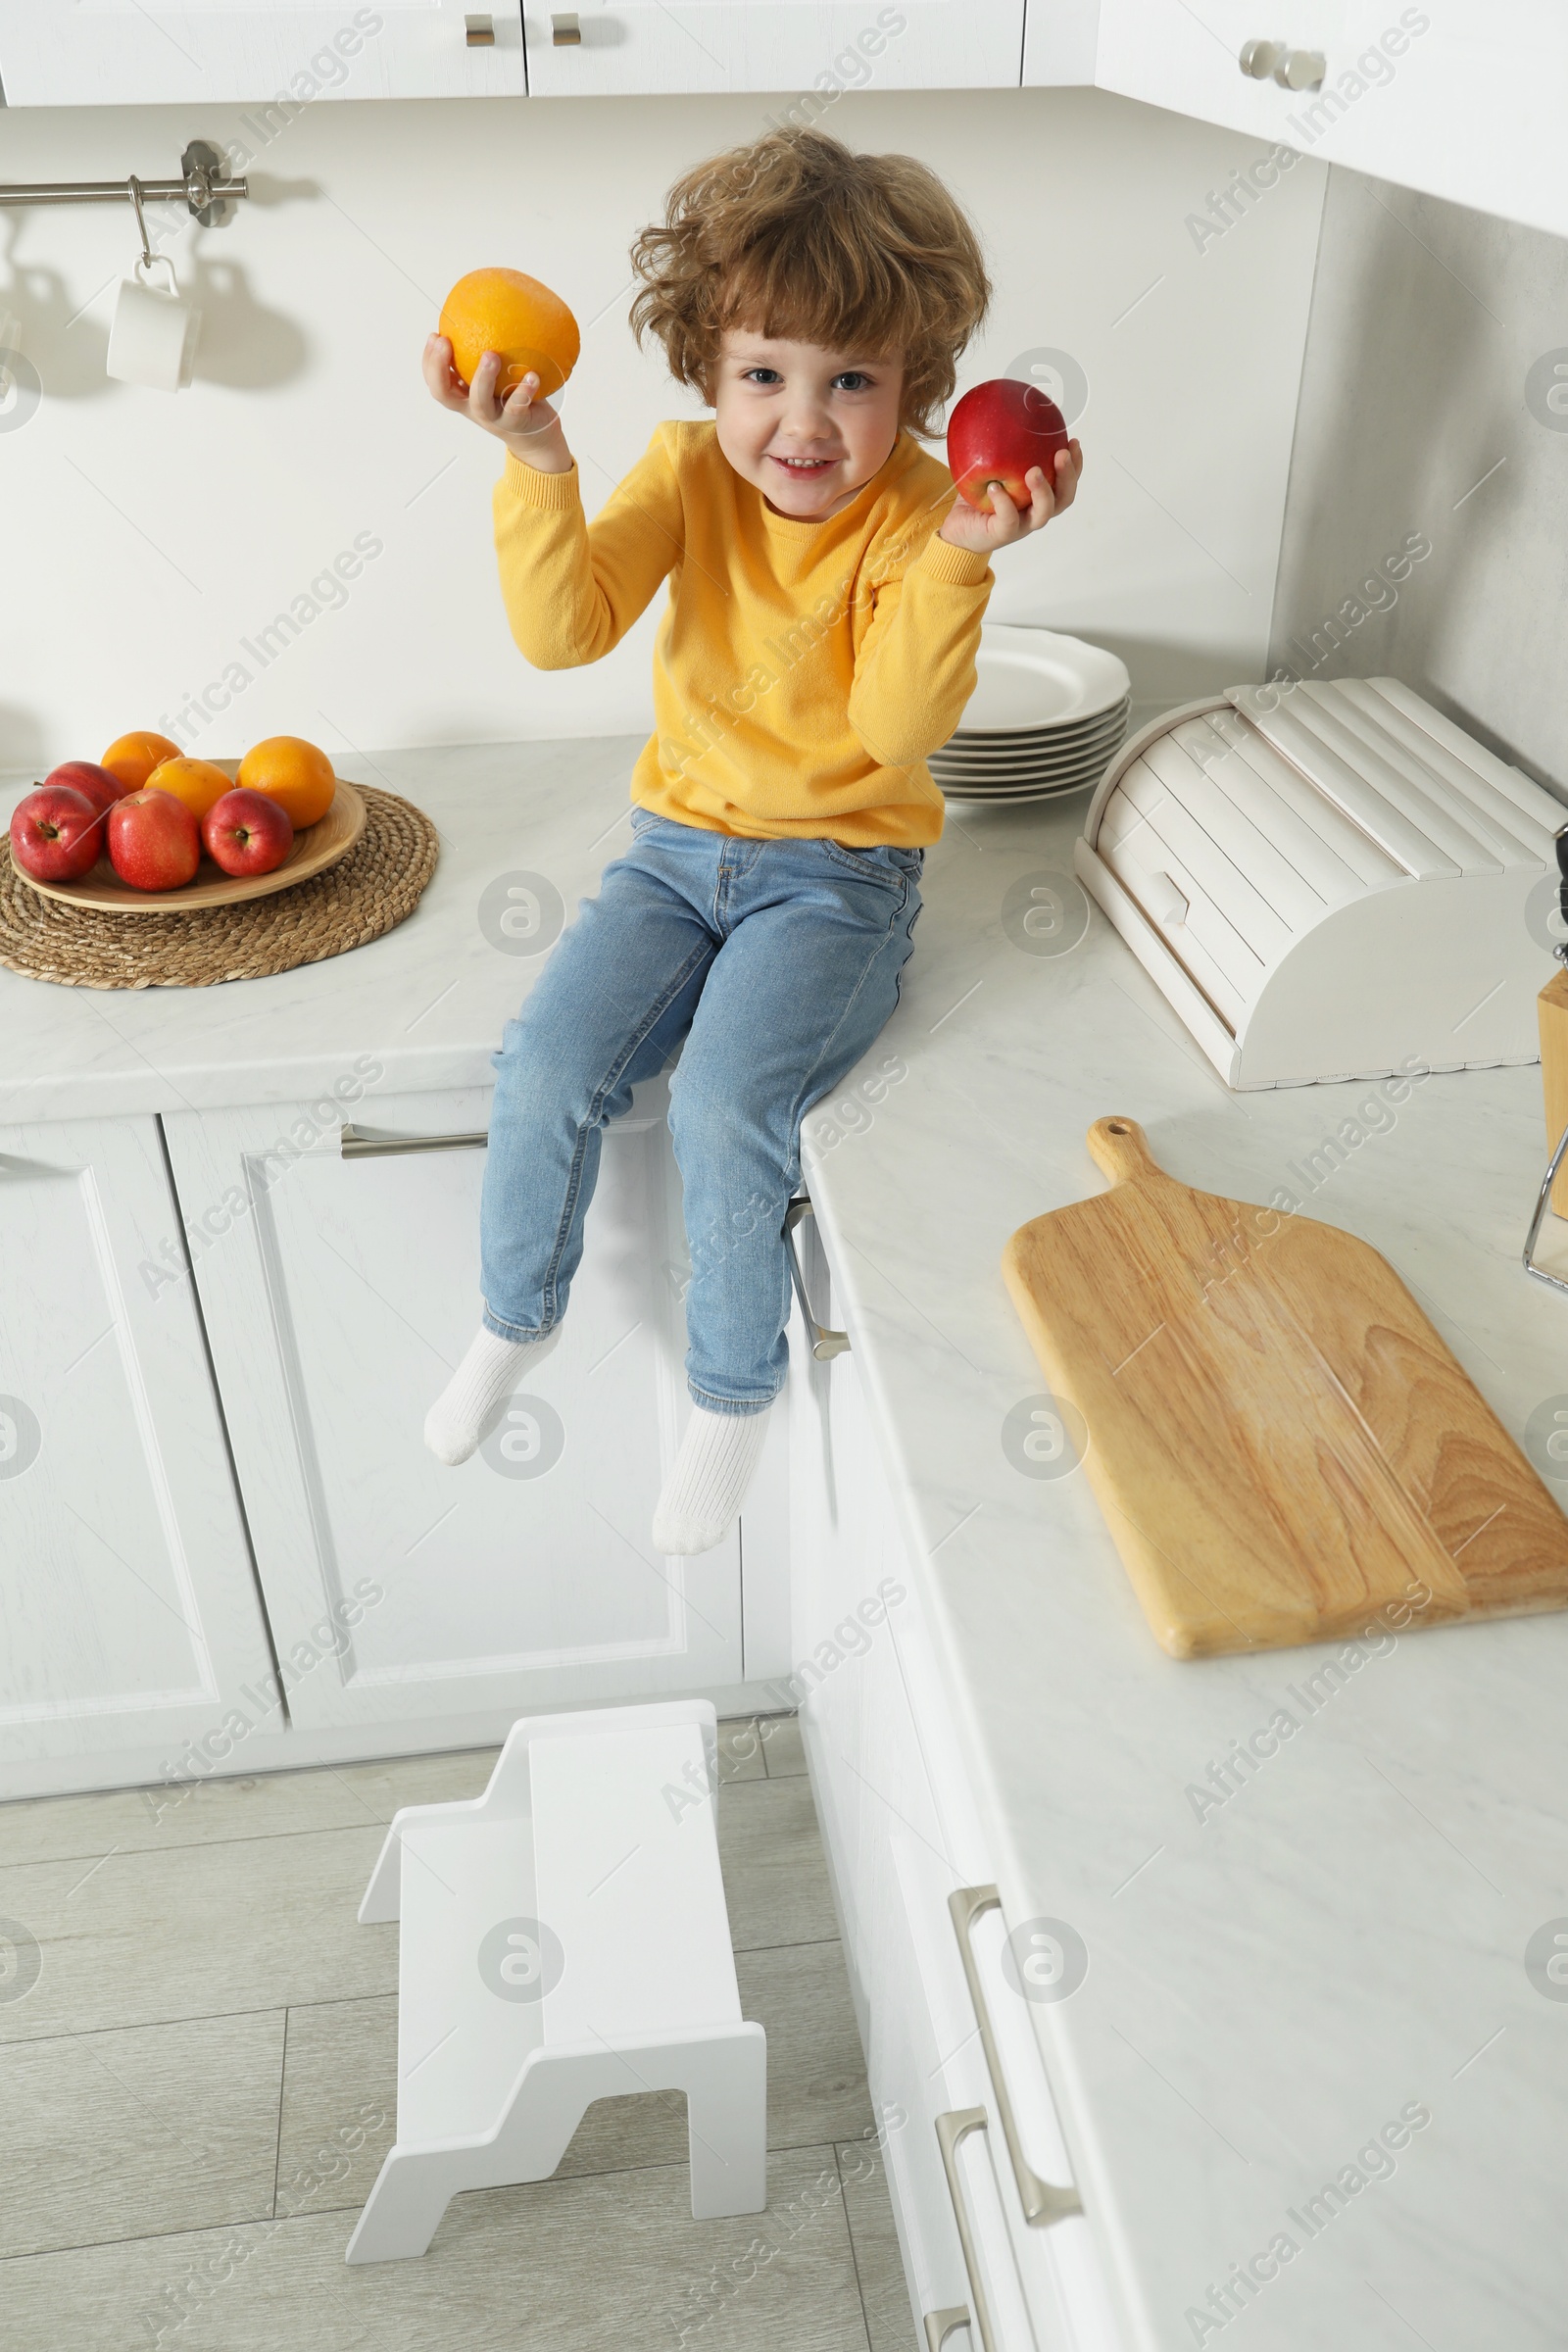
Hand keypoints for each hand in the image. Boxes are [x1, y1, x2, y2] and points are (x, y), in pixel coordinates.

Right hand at [422, 335, 574, 473]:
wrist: (537, 436)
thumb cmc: (514, 397)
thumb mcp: (497, 375)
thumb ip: (486, 352)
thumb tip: (486, 310)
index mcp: (464, 396)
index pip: (435, 381)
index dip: (429, 361)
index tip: (434, 335)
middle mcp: (473, 408)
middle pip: (445, 395)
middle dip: (440, 368)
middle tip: (446, 342)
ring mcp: (494, 418)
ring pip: (480, 402)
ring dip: (483, 377)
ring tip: (491, 355)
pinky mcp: (516, 424)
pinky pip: (518, 406)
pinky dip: (524, 391)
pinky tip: (532, 375)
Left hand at [936, 440, 1082, 552]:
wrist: (958, 528)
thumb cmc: (978, 495)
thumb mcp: (992, 464)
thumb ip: (1005, 444)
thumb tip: (1009, 402)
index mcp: (1040, 496)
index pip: (1066, 482)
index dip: (1076, 464)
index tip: (1072, 440)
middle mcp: (1035, 512)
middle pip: (1064, 498)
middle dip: (1067, 476)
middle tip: (1061, 453)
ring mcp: (1021, 526)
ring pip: (1043, 513)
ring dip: (1042, 491)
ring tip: (1033, 471)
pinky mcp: (1001, 535)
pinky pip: (1008, 520)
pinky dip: (1003, 503)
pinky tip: (995, 487)